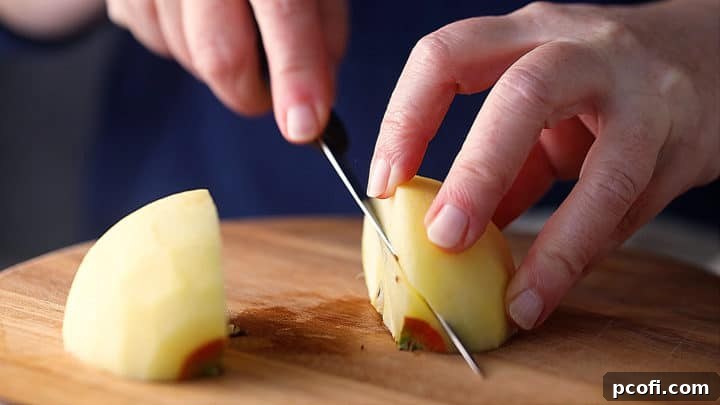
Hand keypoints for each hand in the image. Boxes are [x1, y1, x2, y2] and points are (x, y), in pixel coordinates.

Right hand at [107, 0, 347, 141]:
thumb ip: (323, 27)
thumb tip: (316, 95)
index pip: (282, 14)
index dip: (296, 76)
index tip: (304, 126)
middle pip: (218, 54)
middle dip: (250, 94)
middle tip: (268, 94)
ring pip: (183, 53)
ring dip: (215, 64)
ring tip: (232, 27)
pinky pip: (152, 37)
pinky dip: (180, 42)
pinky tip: (195, 14)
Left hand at [368, 1, 718, 329]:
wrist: (712, 55)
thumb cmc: (606, 82)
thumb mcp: (543, 101)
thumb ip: (506, 160)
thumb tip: (453, 228)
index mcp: (525, 34)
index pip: (446, 56)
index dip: (406, 119)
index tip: (384, 184)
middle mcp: (581, 49)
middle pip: (521, 97)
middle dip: (475, 174)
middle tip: (441, 237)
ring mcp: (641, 94)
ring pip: (605, 165)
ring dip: (557, 242)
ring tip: (519, 297)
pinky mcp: (683, 141)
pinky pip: (631, 207)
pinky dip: (588, 253)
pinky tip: (552, 285)